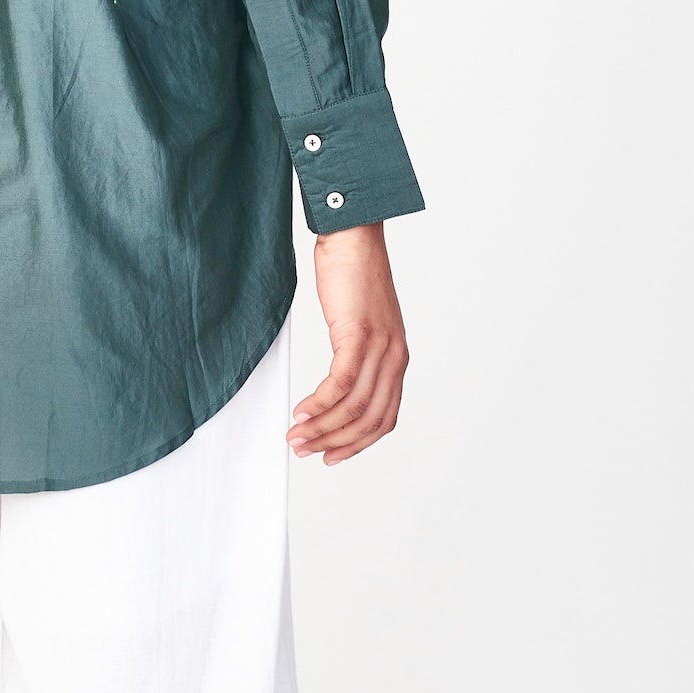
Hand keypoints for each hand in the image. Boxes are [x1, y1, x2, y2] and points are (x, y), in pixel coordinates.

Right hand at [287, 221, 406, 463]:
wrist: (353, 237)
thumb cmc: (352, 276)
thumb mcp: (359, 326)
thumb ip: (355, 357)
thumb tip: (334, 389)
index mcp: (397, 359)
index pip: (384, 418)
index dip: (357, 444)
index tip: (331, 455)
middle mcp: (394, 357)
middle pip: (369, 419)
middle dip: (335, 442)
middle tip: (305, 450)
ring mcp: (379, 346)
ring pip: (354, 406)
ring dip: (322, 427)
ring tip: (296, 435)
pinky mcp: (359, 334)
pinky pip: (340, 382)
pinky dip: (320, 403)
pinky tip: (301, 411)